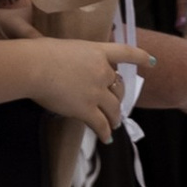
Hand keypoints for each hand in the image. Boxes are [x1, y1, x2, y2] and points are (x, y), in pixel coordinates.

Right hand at [17, 38, 136, 136]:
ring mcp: (96, 91)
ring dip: (115, 117)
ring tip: (114, 124)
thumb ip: (75, 58)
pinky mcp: (86, 109)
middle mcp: (102, 71)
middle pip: (118, 86)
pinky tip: (106, 138)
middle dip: (119, 97)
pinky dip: (105, 132)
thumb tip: (68, 66)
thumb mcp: (65, 48)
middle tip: (117, 105)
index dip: (141, 57)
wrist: (34, 67)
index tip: (152, 62)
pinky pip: (100, 124)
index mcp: (97, 52)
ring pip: (113, 108)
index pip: (126, 52)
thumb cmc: (40, 53)